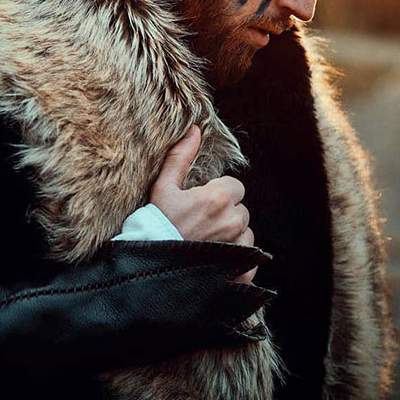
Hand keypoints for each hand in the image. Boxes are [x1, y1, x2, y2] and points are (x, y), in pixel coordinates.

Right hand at [149, 125, 257, 283]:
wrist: (149, 263)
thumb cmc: (155, 222)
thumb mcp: (163, 186)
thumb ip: (181, 157)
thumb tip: (195, 130)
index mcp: (218, 198)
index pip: (236, 187)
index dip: (219, 193)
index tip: (202, 202)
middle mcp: (232, 221)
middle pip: (241, 210)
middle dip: (226, 213)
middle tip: (203, 222)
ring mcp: (236, 248)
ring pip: (246, 234)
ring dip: (233, 236)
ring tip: (208, 240)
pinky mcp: (238, 269)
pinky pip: (250, 259)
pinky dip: (240, 260)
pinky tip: (219, 258)